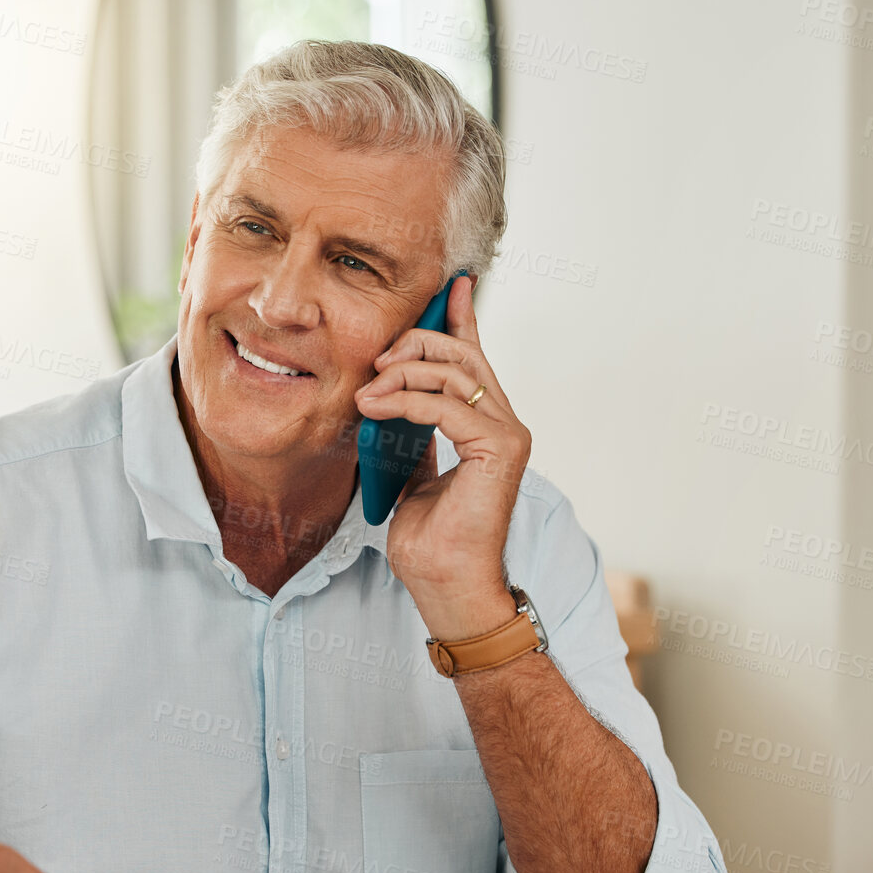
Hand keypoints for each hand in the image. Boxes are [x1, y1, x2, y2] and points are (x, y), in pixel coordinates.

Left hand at [354, 275, 529, 638]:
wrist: (446, 587)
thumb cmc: (431, 543)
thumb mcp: (410, 475)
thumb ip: (411, 437)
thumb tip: (389, 403)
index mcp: (486, 424)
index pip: (473, 358)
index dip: (459, 318)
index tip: (446, 285)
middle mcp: (504, 422)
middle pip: (462, 353)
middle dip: (416, 341)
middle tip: (376, 360)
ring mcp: (506, 433)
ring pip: (454, 371)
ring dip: (402, 373)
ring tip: (366, 393)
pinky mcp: (500, 448)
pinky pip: (447, 404)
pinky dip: (406, 400)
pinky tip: (377, 408)